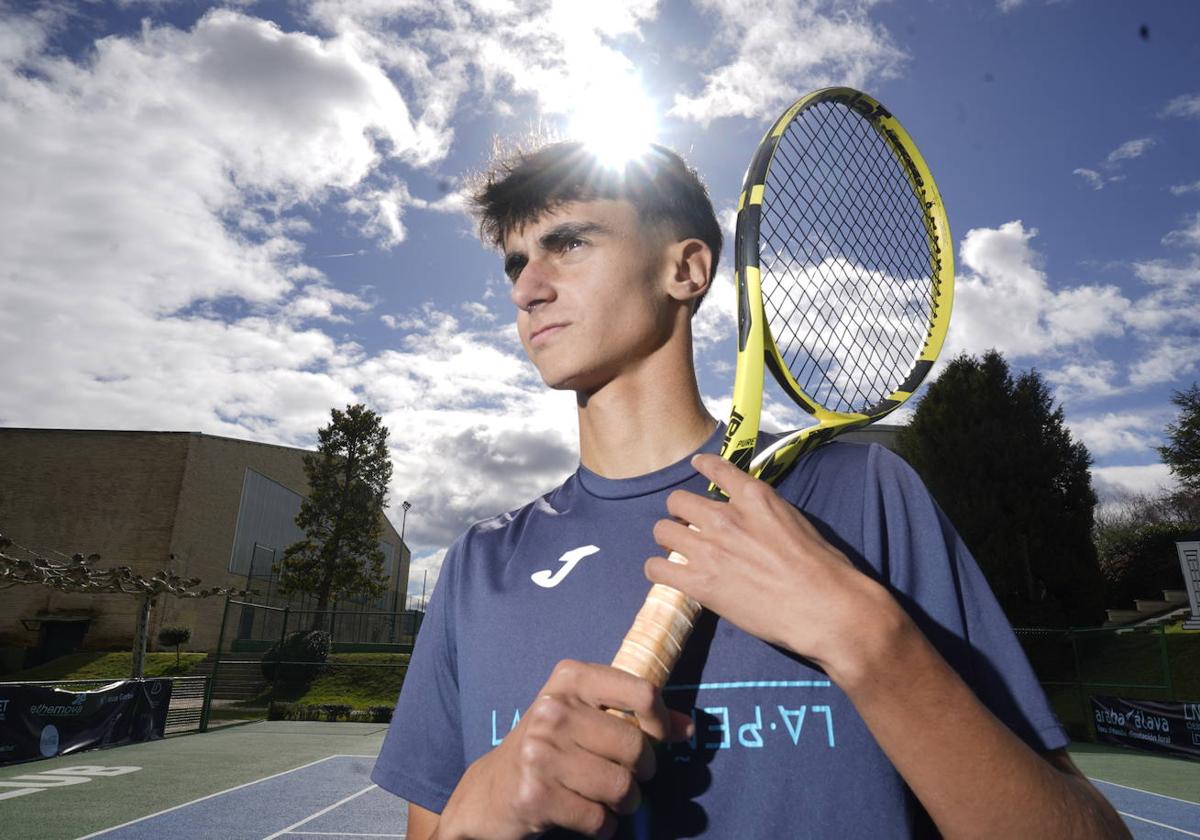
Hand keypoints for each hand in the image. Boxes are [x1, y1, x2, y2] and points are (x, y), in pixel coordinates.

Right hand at [437, 659, 691, 839]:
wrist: (491, 791)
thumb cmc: (550, 748)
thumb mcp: (587, 717)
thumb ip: (636, 716)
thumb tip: (689, 729)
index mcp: (570, 679)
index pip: (642, 691)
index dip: (663, 720)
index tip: (662, 738)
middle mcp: (553, 709)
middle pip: (636, 746)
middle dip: (643, 772)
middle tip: (630, 779)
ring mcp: (540, 752)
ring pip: (621, 786)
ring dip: (625, 803)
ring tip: (609, 800)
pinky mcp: (535, 794)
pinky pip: (599, 819)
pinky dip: (604, 827)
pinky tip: (589, 818)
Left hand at [645, 453, 888, 673]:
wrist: (824, 606)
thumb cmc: (823, 567)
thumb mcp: (795, 521)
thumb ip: (766, 513)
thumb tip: (753, 520)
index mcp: (755, 497)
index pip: (715, 468)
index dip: (702, 465)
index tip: (697, 465)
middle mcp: (726, 517)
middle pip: (677, 501)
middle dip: (680, 513)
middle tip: (689, 528)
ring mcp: (709, 550)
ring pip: (661, 531)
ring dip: (668, 540)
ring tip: (678, 552)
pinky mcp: (700, 583)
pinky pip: (656, 569)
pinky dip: (659, 571)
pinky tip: (669, 576)